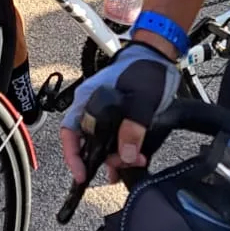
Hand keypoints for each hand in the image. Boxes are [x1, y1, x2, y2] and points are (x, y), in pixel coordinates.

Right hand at [59, 42, 179, 185]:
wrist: (159, 55)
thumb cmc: (146, 68)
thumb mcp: (142, 98)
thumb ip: (133, 126)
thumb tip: (125, 155)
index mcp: (88, 99)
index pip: (70, 131)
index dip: (72, 155)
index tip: (82, 174)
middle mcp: (92, 108)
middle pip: (87, 143)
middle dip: (103, 160)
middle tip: (123, 166)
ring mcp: (106, 115)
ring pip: (103, 145)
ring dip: (117, 158)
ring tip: (136, 161)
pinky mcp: (119, 119)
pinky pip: (116, 141)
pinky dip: (123, 153)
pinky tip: (134, 160)